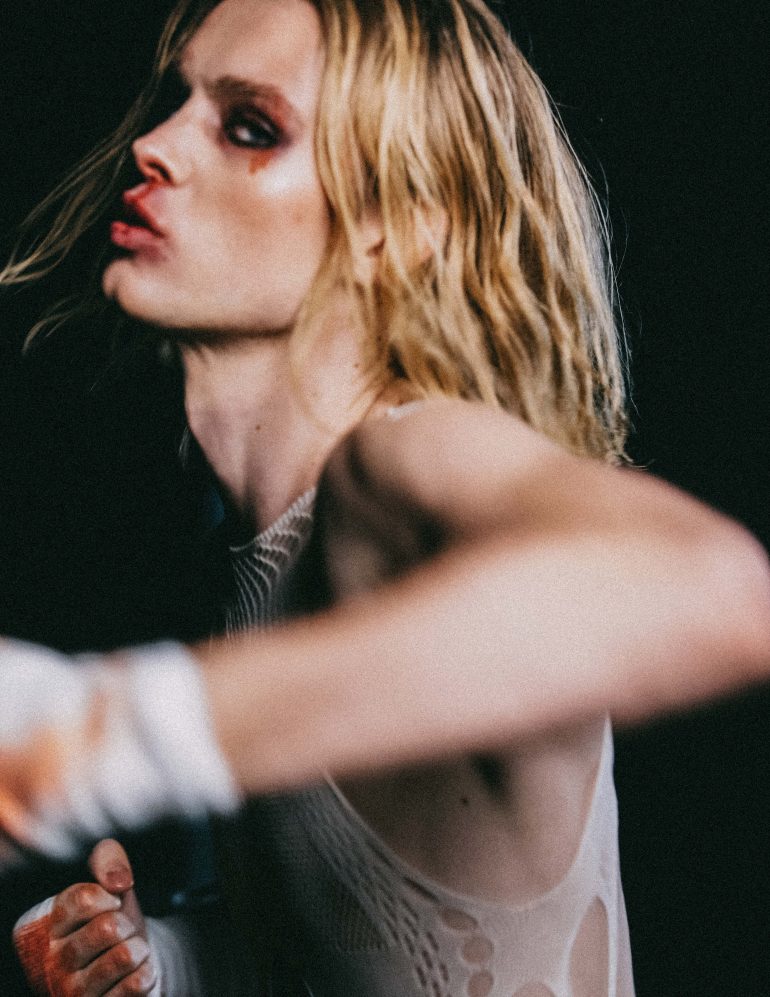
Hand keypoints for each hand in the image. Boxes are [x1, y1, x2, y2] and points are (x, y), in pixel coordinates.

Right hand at [13, 839, 156, 996]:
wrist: (127, 964)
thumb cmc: (112, 918)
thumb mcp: (107, 883)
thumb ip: (107, 859)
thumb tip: (118, 880)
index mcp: (39, 927)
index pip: (81, 900)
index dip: (108, 896)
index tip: (110, 902)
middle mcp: (48, 963)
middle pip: (108, 928)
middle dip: (126, 923)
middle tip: (120, 932)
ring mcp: (70, 993)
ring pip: (123, 956)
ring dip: (138, 948)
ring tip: (128, 953)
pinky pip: (135, 984)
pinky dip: (145, 972)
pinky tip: (134, 974)